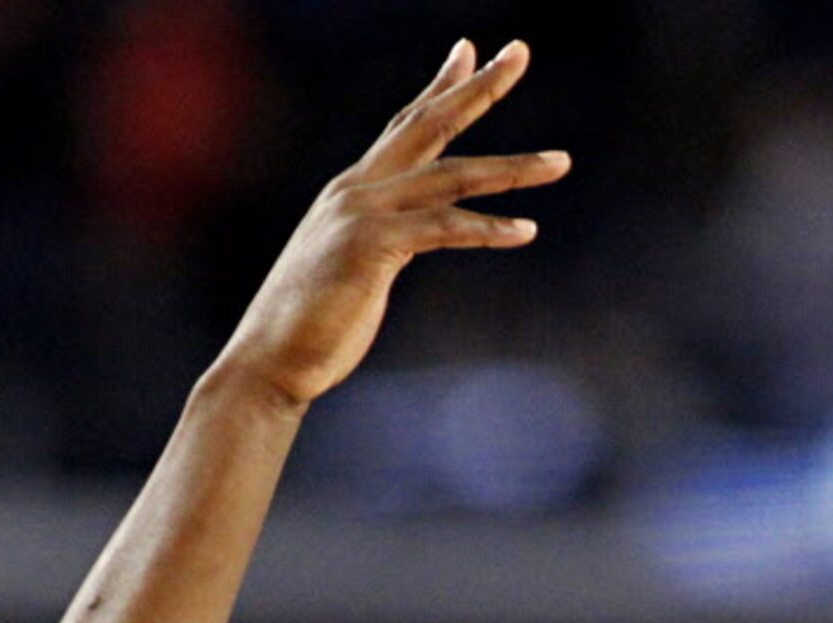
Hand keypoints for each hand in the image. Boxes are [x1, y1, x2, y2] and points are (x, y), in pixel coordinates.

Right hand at [214, 40, 568, 409]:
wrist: (271, 361)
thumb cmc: (312, 326)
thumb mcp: (352, 268)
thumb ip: (381, 242)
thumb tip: (400, 241)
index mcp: (355, 190)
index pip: (405, 125)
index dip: (441, 87)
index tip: (471, 51)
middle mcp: (358, 189)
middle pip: (429, 124)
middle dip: (479, 87)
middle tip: (521, 51)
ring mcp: (362, 213)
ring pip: (452, 176)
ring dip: (513, 169)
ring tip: (561, 162)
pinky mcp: (371, 246)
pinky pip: (443, 229)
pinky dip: (487, 230)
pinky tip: (526, 231)